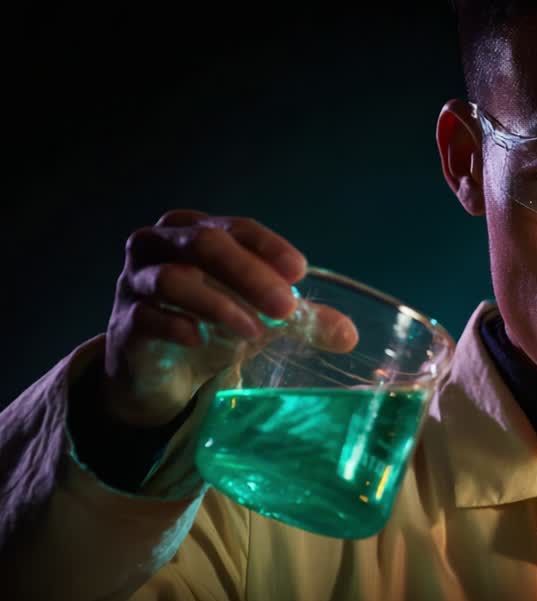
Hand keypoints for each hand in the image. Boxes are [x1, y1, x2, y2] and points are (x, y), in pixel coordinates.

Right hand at [103, 210, 356, 427]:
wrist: (155, 373)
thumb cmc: (210, 326)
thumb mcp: (260, 318)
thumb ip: (303, 321)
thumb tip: (350, 335)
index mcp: (197, 231)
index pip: (236, 227)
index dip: (268, 246)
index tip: (300, 273)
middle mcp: (161, 247)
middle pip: (204, 244)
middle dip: (250, 274)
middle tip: (285, 307)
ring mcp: (136, 283)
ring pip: (172, 278)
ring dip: (219, 304)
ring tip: (255, 332)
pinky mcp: (123, 323)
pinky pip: (146, 316)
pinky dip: (177, 325)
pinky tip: (201, 340)